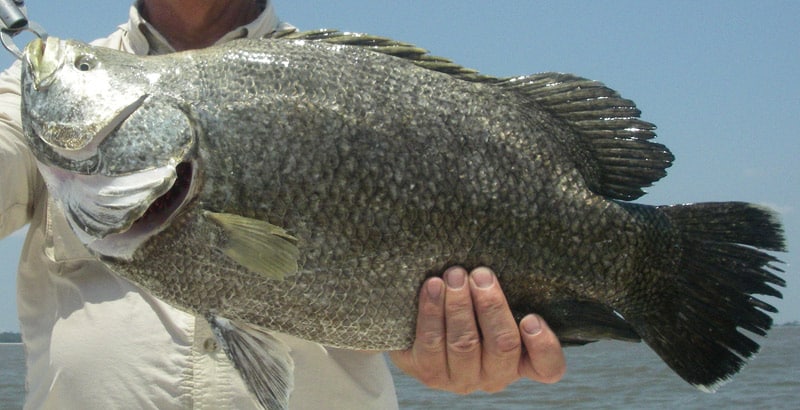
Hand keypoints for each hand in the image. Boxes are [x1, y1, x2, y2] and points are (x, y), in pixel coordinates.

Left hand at [389, 266, 564, 393]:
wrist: (422, 325)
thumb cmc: (471, 307)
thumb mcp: (492, 303)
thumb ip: (505, 293)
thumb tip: (501, 264)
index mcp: (522, 362)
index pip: (548, 367)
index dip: (543, 346)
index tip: (531, 318)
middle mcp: (495, 376)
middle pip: (502, 345)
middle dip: (490, 305)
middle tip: (481, 274)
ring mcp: (462, 379)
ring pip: (464, 343)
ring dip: (459, 304)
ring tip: (454, 274)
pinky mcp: (429, 373)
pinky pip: (431, 342)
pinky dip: (432, 312)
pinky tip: (432, 287)